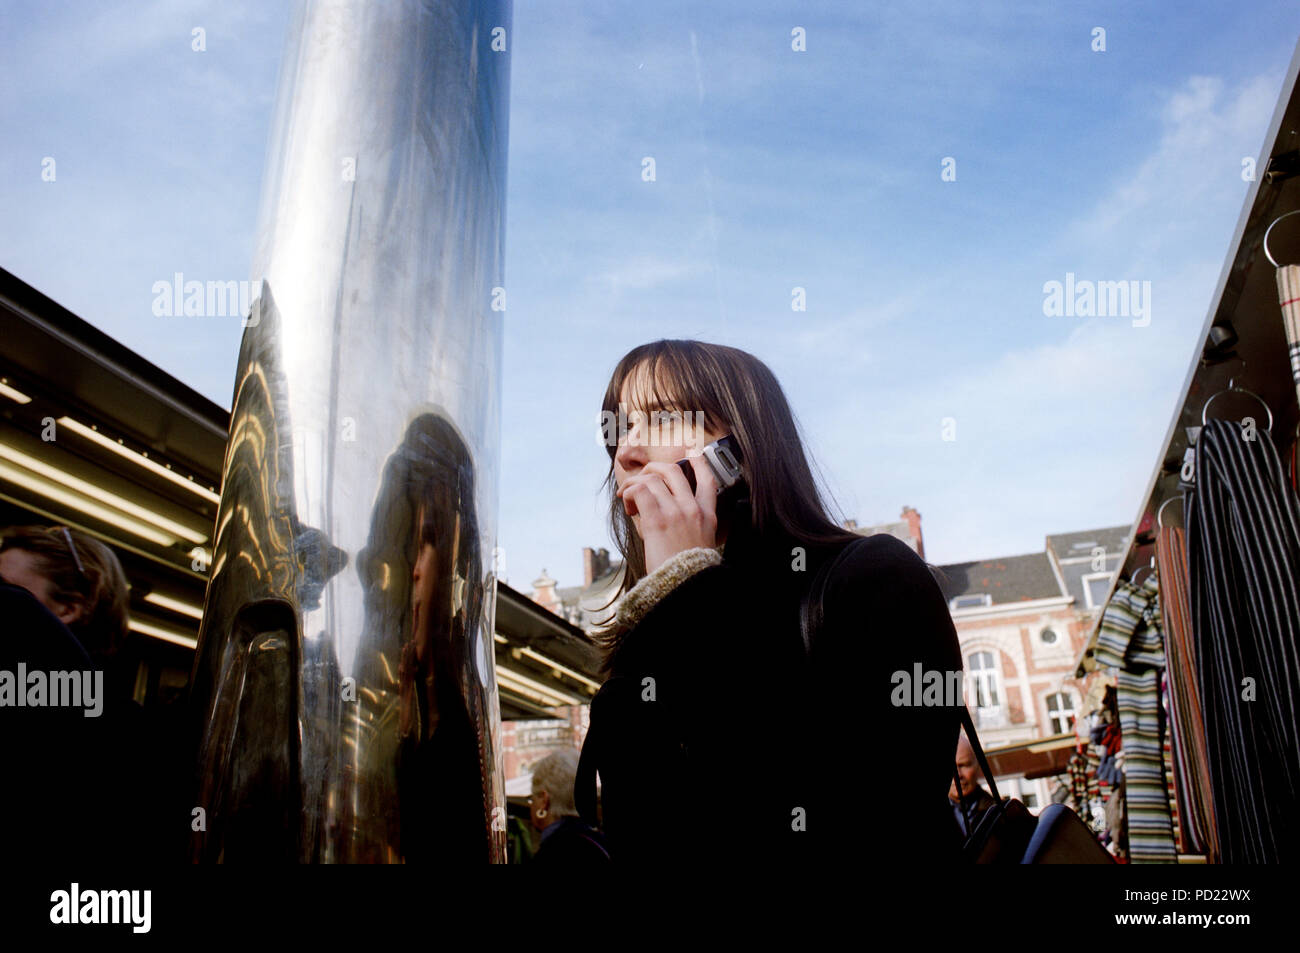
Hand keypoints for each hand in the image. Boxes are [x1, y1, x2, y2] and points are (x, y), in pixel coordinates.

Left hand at [616, 452, 717, 572]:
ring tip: (627, 499)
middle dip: (652, 468)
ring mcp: (676, 512)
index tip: (691, 454)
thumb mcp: (700, 543)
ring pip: (652, 478)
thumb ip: (689, 525)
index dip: (699, 462)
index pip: (708, 480)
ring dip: (634, 484)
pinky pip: (640, 491)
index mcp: (707, 516)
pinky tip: (627, 506)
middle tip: (642, 478)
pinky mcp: (658, 519)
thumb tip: (662, 513)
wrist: (684, 585)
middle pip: (673, 471)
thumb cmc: (686, 569)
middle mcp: (693, 509)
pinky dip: (629, 493)